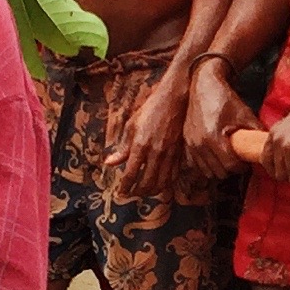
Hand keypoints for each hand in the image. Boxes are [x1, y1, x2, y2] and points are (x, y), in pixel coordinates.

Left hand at [107, 75, 187, 196]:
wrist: (175, 96)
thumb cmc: (151, 108)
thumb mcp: (132, 124)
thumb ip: (122, 147)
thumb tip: (109, 163)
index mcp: (141, 145)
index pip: (130, 175)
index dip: (124, 188)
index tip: (120, 193)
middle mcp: (156, 152)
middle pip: (147, 183)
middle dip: (137, 193)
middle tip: (132, 193)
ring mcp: (170, 152)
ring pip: (162, 182)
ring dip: (152, 191)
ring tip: (145, 190)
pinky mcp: (180, 150)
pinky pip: (174, 174)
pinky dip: (166, 182)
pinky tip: (160, 181)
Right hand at [183, 61, 260, 180]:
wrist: (204, 86)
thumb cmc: (225, 99)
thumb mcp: (244, 113)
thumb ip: (255, 130)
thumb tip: (266, 143)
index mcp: (213, 137)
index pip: (229, 165)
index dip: (241, 166)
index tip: (246, 161)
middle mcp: (199, 144)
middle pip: (218, 171)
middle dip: (230, 169)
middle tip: (239, 160)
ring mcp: (190, 144)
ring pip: (206, 170)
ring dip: (218, 168)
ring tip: (228, 158)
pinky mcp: (186, 143)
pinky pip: (197, 164)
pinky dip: (207, 164)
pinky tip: (216, 154)